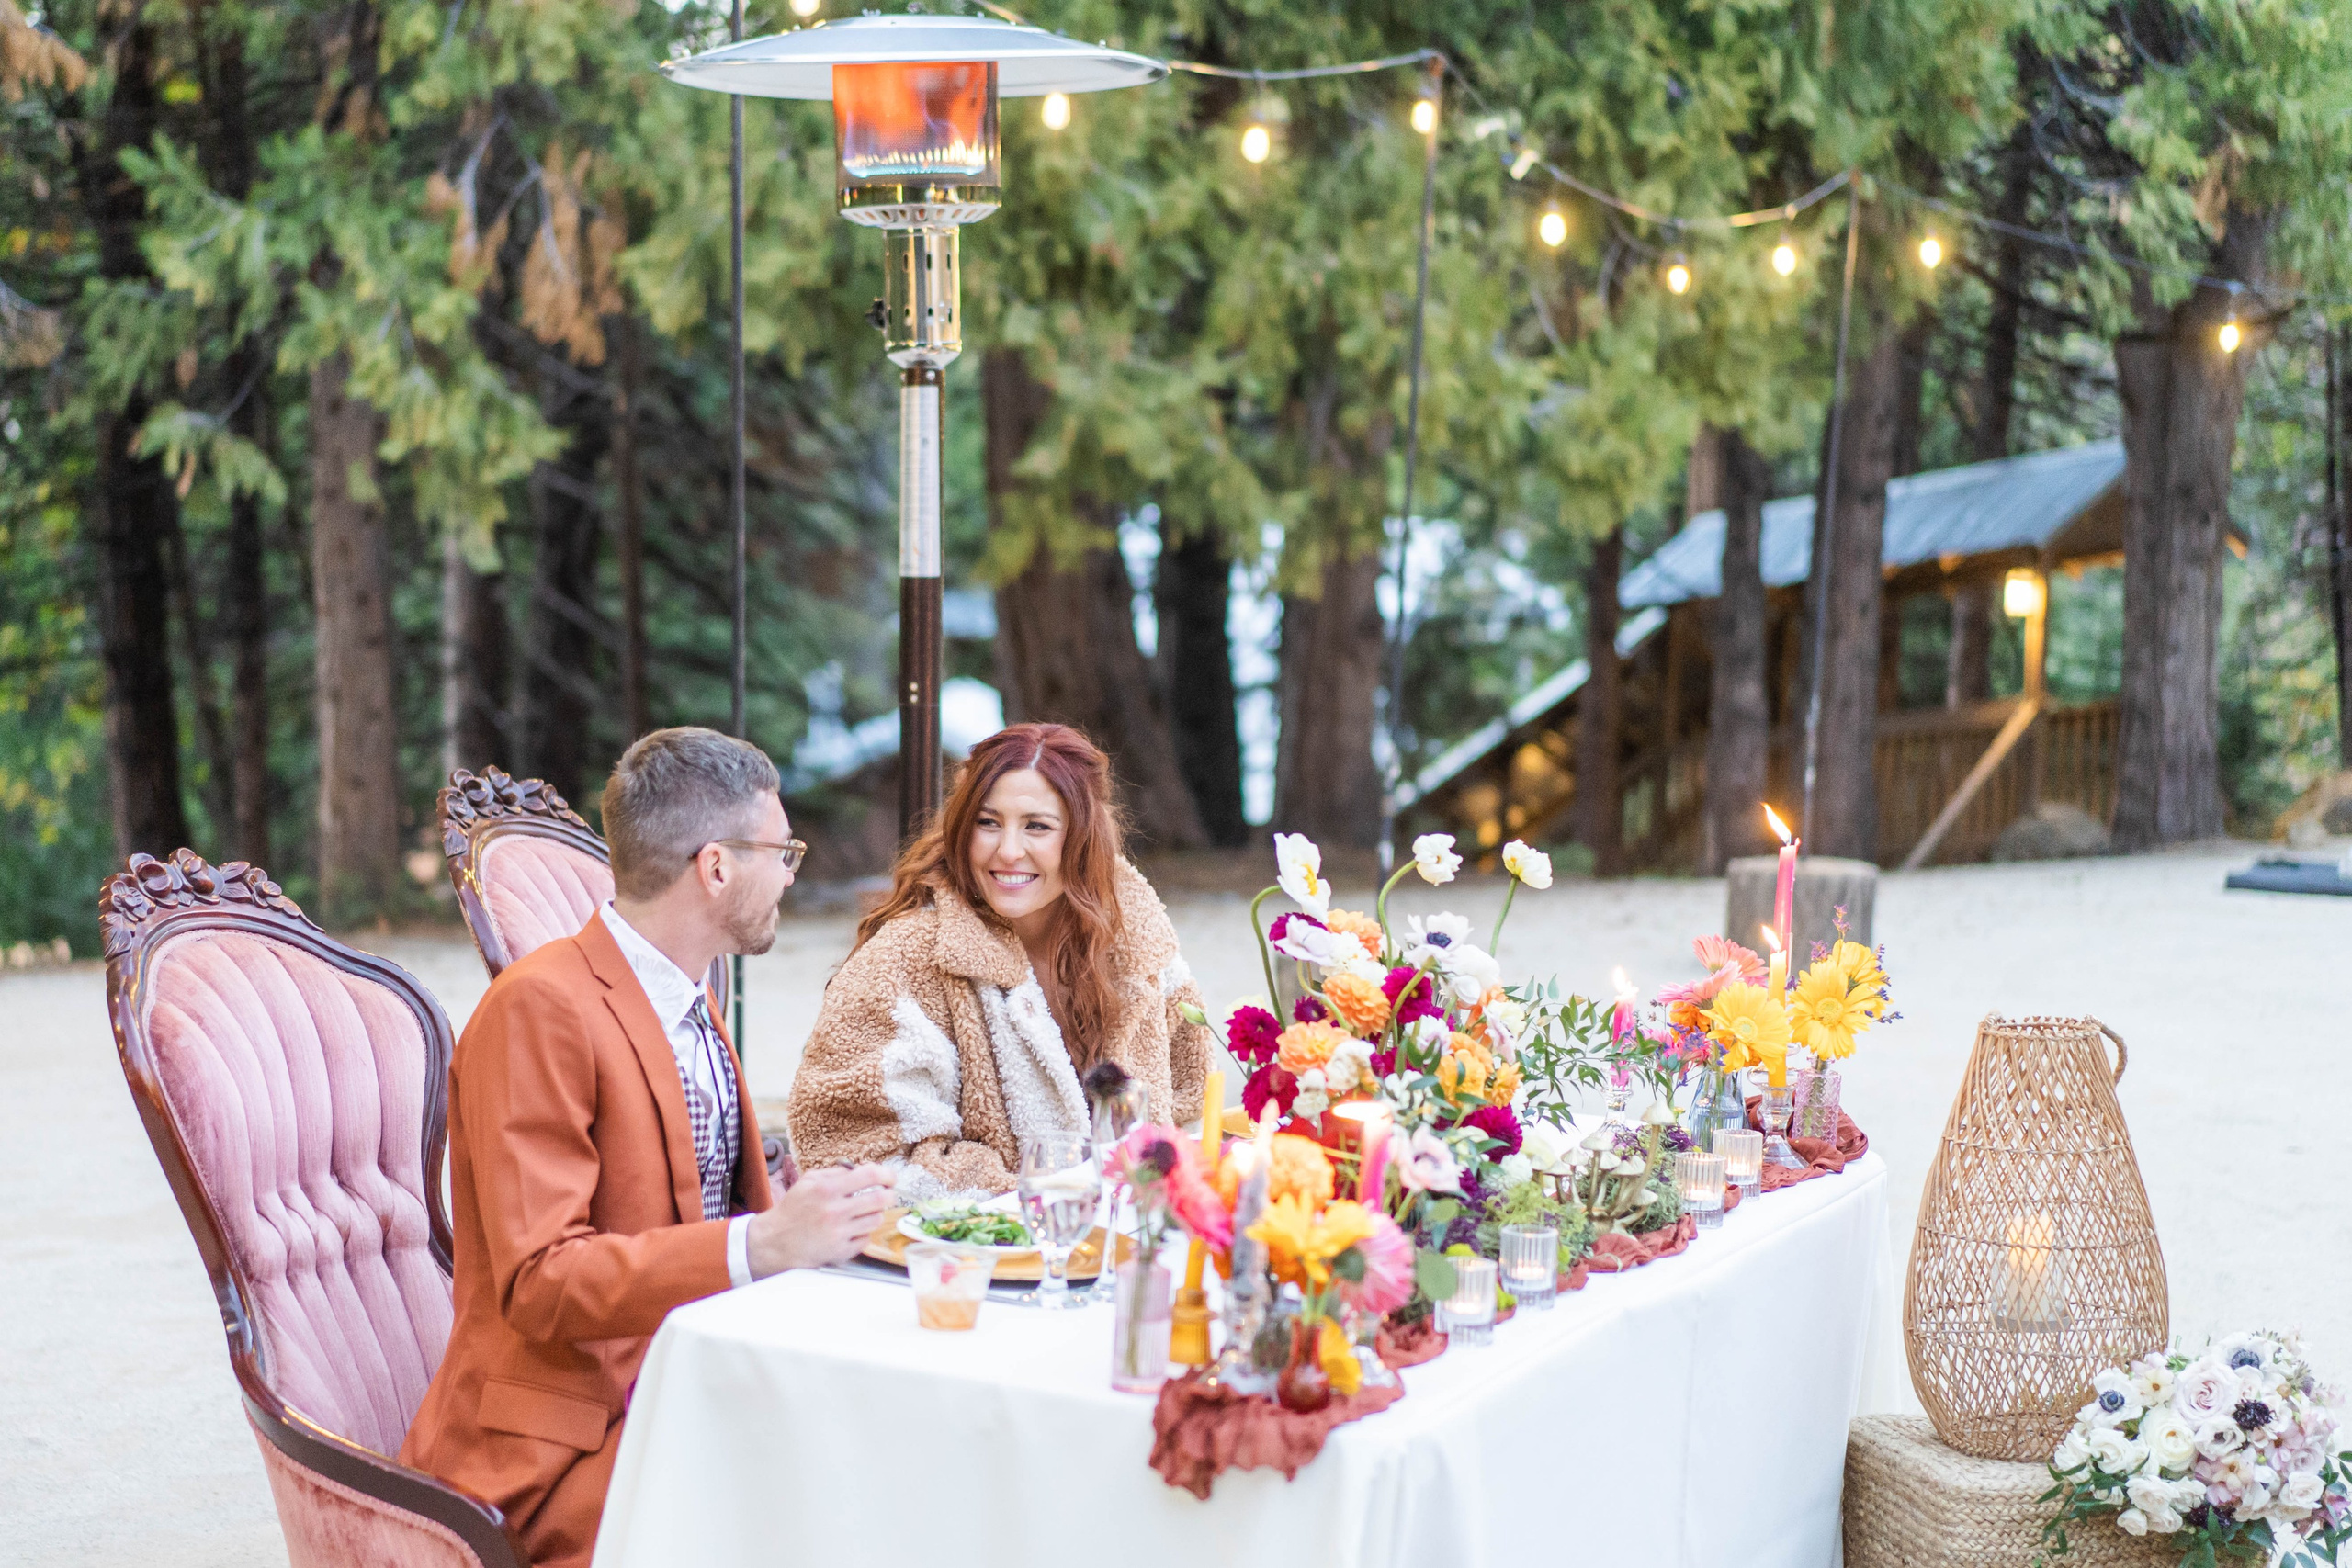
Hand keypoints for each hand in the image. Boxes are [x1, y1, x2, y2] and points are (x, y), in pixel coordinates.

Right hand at [745, 1163, 893, 1279]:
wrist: (776, 1241)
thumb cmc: (794, 1209)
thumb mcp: (809, 1182)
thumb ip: (837, 1172)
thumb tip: (865, 1168)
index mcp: (826, 1189)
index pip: (870, 1175)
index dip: (887, 1174)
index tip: (890, 1178)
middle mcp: (834, 1211)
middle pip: (880, 1199)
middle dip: (888, 1195)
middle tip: (885, 1195)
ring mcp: (839, 1233)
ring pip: (876, 1220)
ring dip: (874, 1215)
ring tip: (861, 1213)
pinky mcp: (841, 1251)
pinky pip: (866, 1239)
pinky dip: (862, 1233)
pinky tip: (850, 1230)